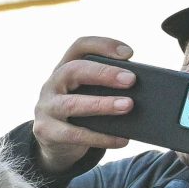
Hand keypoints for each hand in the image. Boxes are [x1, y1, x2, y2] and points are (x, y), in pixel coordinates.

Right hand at [31, 36, 139, 172]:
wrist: (55, 142)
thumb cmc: (80, 112)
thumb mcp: (89, 93)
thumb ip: (107, 86)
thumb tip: (143, 91)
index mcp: (65, 68)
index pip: (80, 46)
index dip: (103, 45)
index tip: (129, 54)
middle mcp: (51, 84)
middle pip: (73, 70)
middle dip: (104, 73)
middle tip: (131, 80)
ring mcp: (45, 108)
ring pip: (71, 104)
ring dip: (102, 104)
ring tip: (128, 106)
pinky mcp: (46, 131)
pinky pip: (74, 135)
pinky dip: (101, 137)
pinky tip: (122, 139)